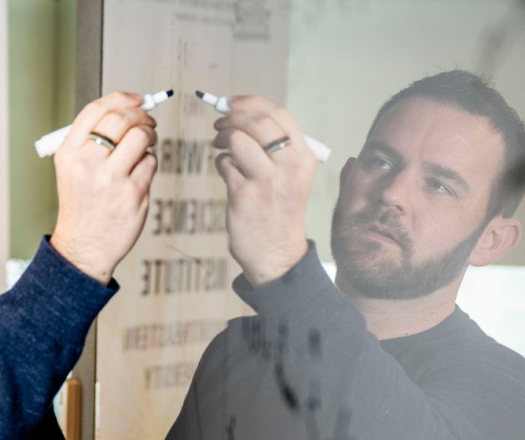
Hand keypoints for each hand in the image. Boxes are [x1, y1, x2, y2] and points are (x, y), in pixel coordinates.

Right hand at [50, 91, 158, 283]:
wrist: (84, 247)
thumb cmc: (81, 205)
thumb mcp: (71, 169)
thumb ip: (91, 139)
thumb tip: (126, 108)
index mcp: (69, 154)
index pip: (96, 111)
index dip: (121, 98)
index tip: (137, 99)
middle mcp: (88, 164)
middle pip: (121, 119)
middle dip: (140, 115)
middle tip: (147, 121)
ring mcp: (111, 180)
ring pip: (141, 137)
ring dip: (149, 135)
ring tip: (145, 145)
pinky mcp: (133, 194)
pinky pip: (150, 163)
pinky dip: (149, 163)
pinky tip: (139, 174)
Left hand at [211, 95, 317, 285]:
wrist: (277, 253)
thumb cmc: (280, 209)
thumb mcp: (292, 175)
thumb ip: (276, 146)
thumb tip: (243, 113)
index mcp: (304, 157)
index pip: (279, 115)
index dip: (251, 102)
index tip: (233, 102)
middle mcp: (289, 167)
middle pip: (257, 122)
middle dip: (232, 117)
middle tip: (220, 123)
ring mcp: (266, 182)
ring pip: (238, 140)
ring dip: (223, 138)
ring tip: (221, 146)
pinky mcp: (244, 196)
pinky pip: (225, 164)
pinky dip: (221, 164)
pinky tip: (227, 174)